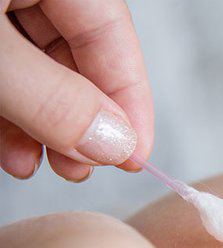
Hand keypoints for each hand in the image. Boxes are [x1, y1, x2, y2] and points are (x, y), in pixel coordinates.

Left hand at [0, 0, 152, 180]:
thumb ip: (52, 97)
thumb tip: (115, 142)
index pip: (111, 31)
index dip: (130, 99)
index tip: (135, 156)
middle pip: (75, 53)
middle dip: (80, 118)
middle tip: (83, 167)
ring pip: (35, 68)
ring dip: (41, 124)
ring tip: (40, 167)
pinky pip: (2, 70)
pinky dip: (7, 112)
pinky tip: (12, 149)